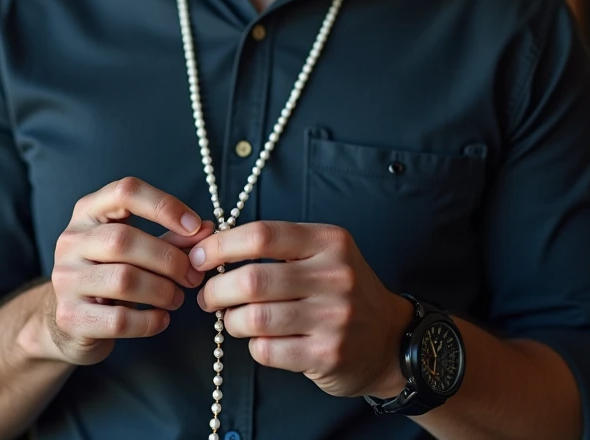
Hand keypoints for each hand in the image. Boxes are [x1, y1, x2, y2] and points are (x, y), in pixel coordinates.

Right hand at [39, 177, 213, 366]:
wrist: (72, 323)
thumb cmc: (110, 276)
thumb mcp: (136, 250)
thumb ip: (170, 237)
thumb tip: (206, 229)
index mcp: (88, 213)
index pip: (125, 192)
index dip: (164, 205)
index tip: (196, 227)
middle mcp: (70, 241)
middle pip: (124, 239)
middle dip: (169, 259)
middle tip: (193, 276)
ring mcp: (65, 279)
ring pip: (123, 279)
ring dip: (162, 290)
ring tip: (176, 298)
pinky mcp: (69, 318)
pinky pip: (118, 319)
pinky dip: (149, 320)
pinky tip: (161, 319)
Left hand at [189, 221, 411, 398]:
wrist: (389, 339)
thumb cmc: (341, 292)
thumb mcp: (322, 254)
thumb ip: (277, 247)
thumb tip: (212, 248)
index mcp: (330, 241)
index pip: (263, 235)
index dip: (222, 245)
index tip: (200, 257)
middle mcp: (335, 276)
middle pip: (252, 280)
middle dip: (216, 290)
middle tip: (207, 296)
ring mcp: (334, 318)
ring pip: (255, 318)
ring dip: (231, 321)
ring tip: (232, 319)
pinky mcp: (327, 355)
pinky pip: (267, 350)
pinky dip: (253, 346)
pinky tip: (261, 340)